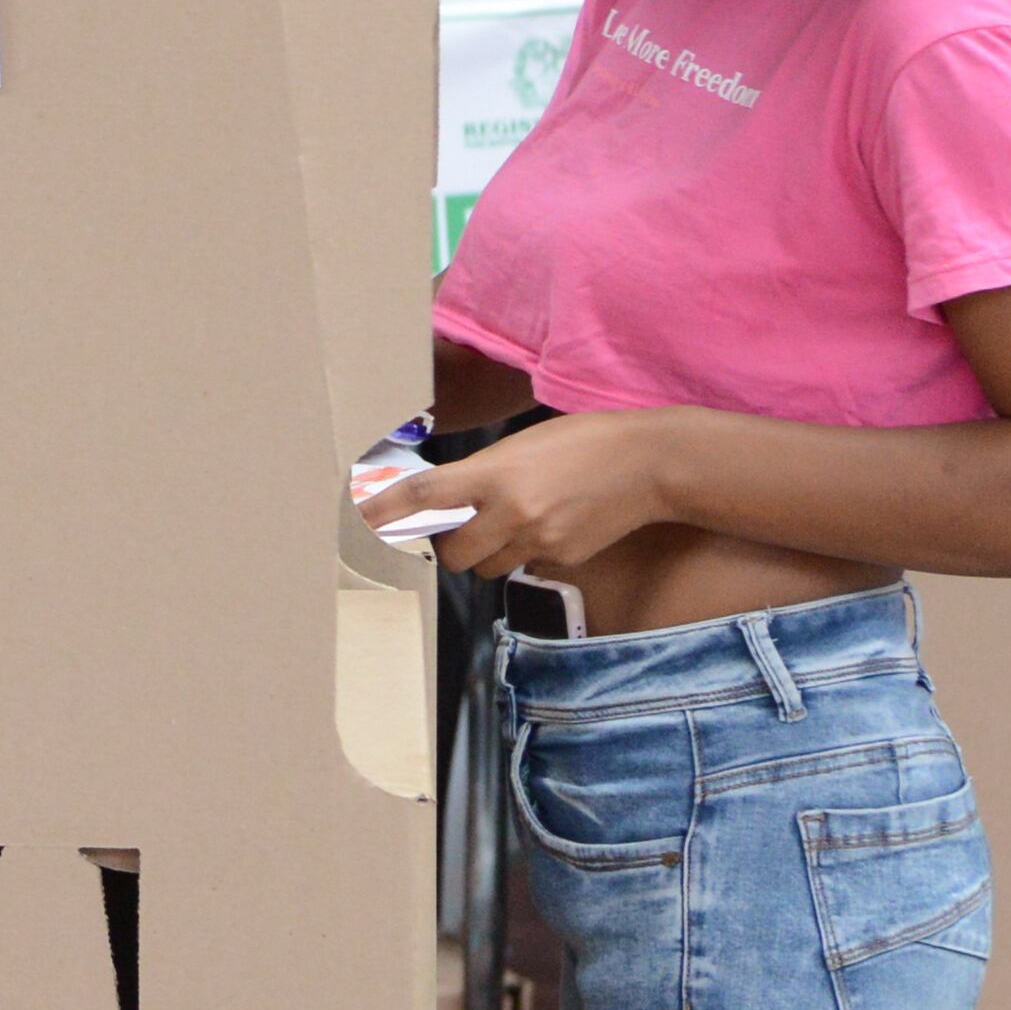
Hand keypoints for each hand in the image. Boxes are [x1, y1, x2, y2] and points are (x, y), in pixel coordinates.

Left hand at [369, 412, 667, 581]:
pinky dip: (522, 552)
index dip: (388, 510)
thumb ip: (481, 473)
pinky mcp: (563, 560)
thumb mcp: (521, 445)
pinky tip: (545, 525)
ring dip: (484, 553)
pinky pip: (524, 566)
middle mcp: (513, 512)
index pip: (426, 496)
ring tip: (504, 524)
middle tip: (454, 526)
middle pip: (453, 554)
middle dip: (447, 546)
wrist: (647, 464)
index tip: (363, 519)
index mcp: (496, 474)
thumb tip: (446, 497)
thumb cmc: (583, 441)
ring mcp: (539, 541)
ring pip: (487, 567)